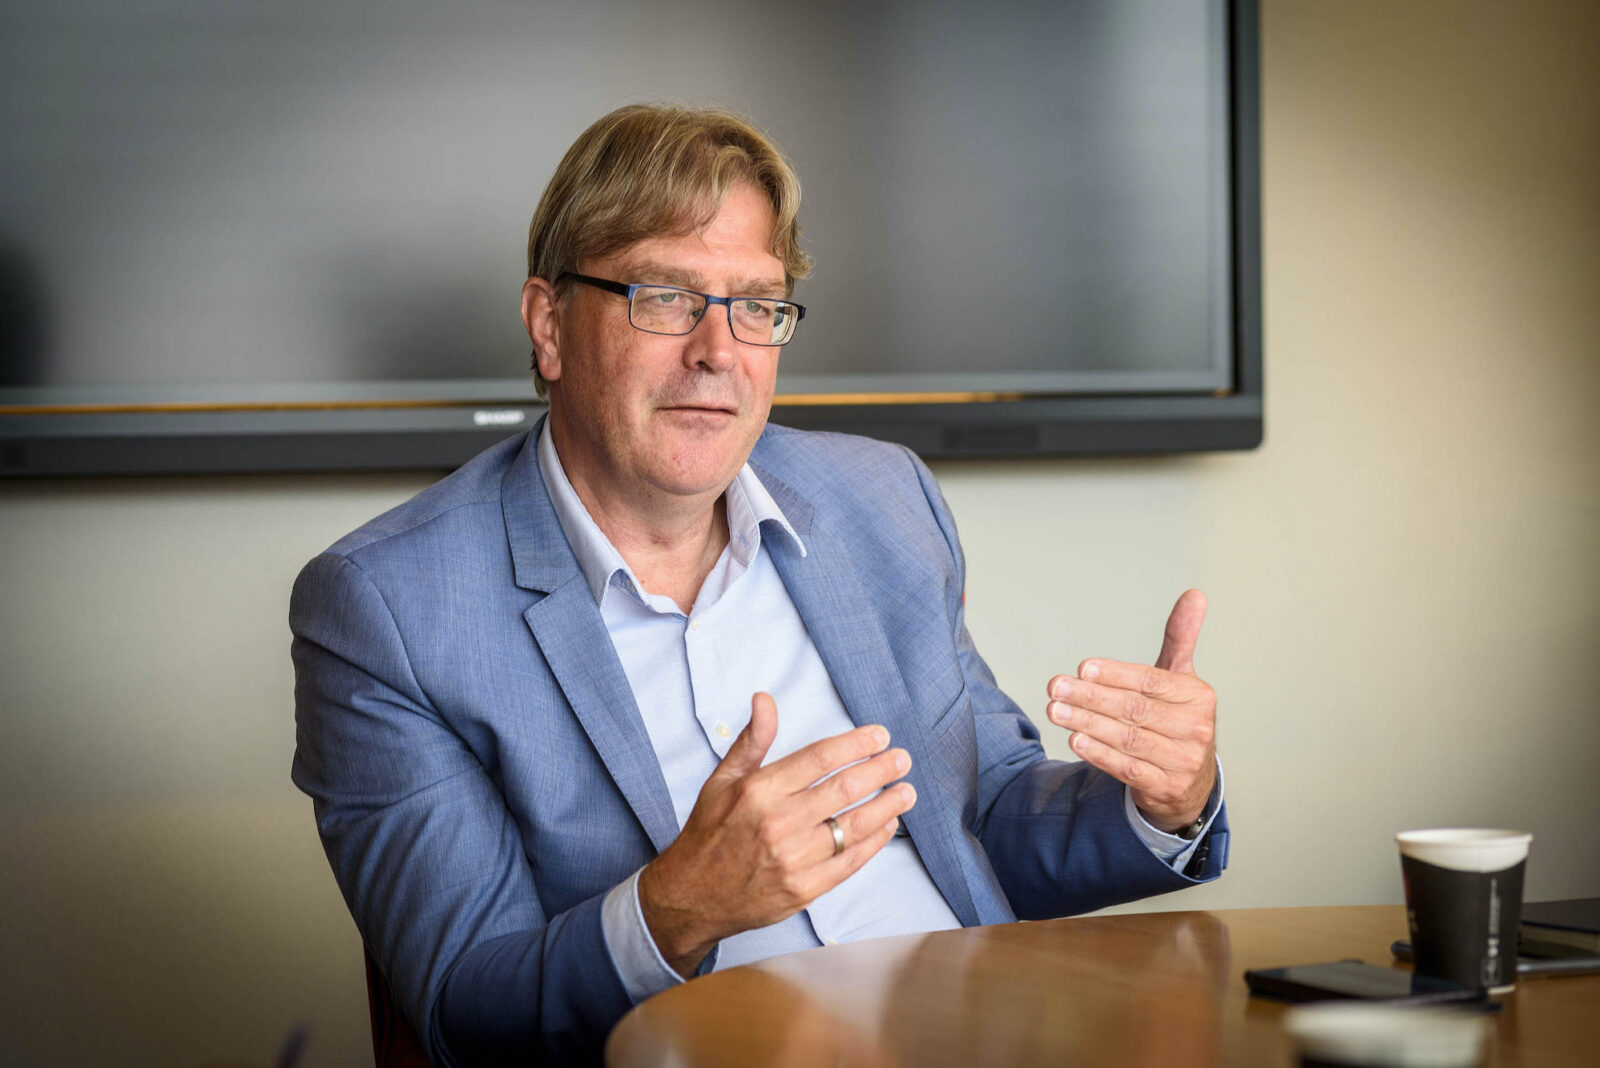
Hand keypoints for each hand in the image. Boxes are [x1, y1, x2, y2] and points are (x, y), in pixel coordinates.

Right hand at [638, 692, 916, 976]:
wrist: (691, 896)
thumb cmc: (709, 832)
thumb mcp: (722, 780)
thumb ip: (752, 740)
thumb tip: (765, 699)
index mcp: (759, 790)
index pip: (820, 758)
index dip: (856, 744)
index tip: (880, 736)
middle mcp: (778, 823)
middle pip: (845, 789)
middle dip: (881, 770)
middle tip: (903, 759)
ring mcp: (793, 859)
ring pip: (854, 826)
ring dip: (887, 806)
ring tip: (906, 792)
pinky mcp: (803, 890)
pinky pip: (850, 862)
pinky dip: (874, 842)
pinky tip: (887, 826)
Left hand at [1045, 589, 1216, 832]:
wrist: (1191, 782)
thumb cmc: (1176, 720)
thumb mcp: (1179, 679)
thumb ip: (1180, 638)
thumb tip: (1194, 594)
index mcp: (1198, 696)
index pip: (1151, 681)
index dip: (1115, 674)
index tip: (1082, 668)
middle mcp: (1195, 728)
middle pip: (1135, 709)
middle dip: (1090, 697)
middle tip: (1055, 687)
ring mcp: (1183, 761)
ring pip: (1128, 738)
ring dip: (1087, 724)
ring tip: (1056, 711)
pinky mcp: (1167, 787)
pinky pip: (1128, 769)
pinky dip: (1100, 754)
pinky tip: (1076, 741)